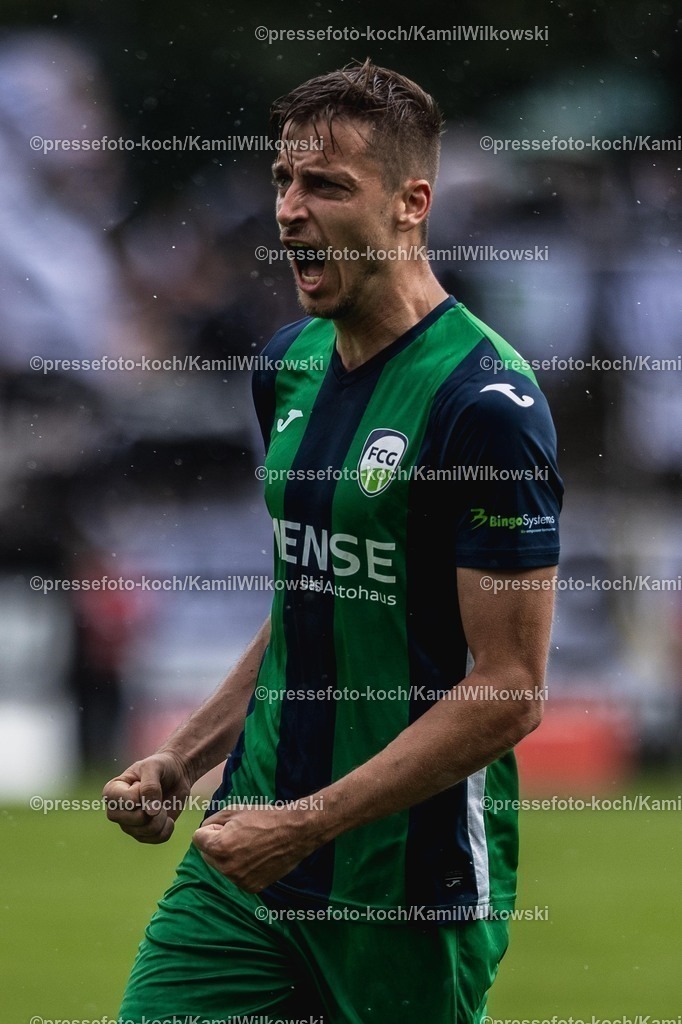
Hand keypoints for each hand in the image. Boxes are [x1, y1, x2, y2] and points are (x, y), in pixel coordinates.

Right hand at [102, 750, 192, 843]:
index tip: (142, 783)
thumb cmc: (160, 767)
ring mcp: (130, 824)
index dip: (139, 795)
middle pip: (133, 822)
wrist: (176, 774)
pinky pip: (156, 839)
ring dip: (161, 818)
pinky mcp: (144, 833)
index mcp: (112, 792)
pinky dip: (167, 829)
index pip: (122, 802)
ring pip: (146, 832)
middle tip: (157, 796)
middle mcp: (117, 811)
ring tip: (162, 805)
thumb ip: (150, 786)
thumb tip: (150, 812)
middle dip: (152, 810)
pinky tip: (168, 817)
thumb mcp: (153, 767)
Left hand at [192, 806, 320, 891]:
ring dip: (228, 857)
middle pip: (207, 855)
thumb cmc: (264, 818)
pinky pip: (236, 876)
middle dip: (216, 845)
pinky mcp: (251, 887)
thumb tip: (203, 832)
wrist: (294, 832)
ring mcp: (238, 880)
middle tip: (239, 835)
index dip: (211, 829)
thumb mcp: (234, 810)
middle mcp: (226, 868)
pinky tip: (257, 857)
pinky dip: (241, 868)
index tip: (228, 826)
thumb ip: (212, 821)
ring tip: (250, 845)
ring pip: (221, 867)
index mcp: (219, 847)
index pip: (197, 838)